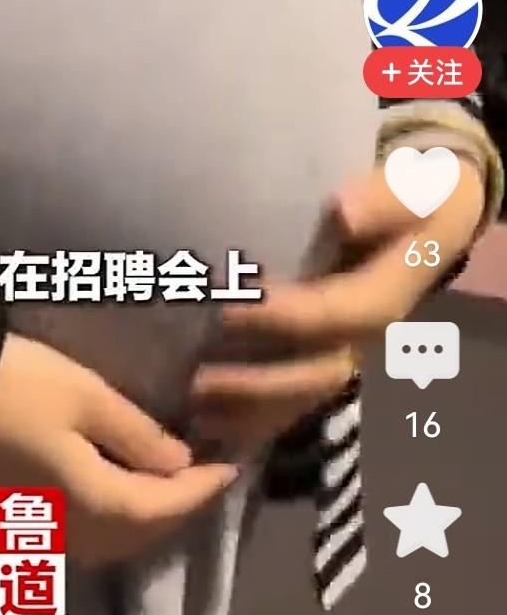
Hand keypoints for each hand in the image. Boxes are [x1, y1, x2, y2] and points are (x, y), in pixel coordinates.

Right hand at [0, 333, 239, 567]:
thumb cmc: (12, 388)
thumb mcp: (84, 397)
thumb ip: (136, 435)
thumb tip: (177, 464)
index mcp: (95, 507)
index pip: (165, 508)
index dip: (202, 488)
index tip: (233, 465)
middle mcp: (64, 537)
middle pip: (134, 538)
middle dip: (173, 512)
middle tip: (201, 482)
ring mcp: (24, 536)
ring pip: (99, 545)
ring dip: (135, 524)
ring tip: (158, 490)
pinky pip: (64, 538)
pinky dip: (96, 523)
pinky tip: (101, 497)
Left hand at [187, 158, 484, 457]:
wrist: (421, 222)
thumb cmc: (400, 197)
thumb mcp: (410, 186)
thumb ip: (385, 198)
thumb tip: (344, 211)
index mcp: (392, 292)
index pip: (347, 316)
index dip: (292, 320)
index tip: (232, 311)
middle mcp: (369, 334)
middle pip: (323, 372)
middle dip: (262, 384)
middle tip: (200, 381)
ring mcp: (346, 351)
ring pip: (305, 399)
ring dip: (251, 412)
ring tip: (194, 412)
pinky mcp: (323, 360)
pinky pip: (293, 405)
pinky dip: (252, 421)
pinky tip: (206, 428)